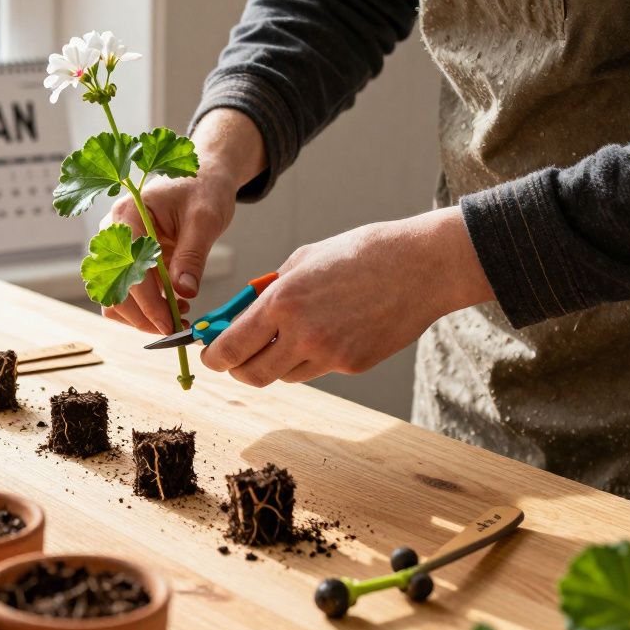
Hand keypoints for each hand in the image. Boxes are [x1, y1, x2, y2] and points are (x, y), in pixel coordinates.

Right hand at [102, 109, 265, 333]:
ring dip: (143, 315)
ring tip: (179, 313)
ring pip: (115, 297)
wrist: (202, 178)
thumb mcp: (205, 219)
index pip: (128, 269)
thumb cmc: (203, 189)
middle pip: (113, 289)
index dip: (148, 302)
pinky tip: (174, 304)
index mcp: (127, 215)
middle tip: (178, 326)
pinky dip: (146, 308)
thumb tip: (183, 292)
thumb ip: (192, 256)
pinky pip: (127, 294)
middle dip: (144, 315)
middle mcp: (112, 234)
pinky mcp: (128, 262)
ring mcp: (117, 250)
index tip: (171, 323)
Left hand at [200, 207, 494, 385]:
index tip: (209, 354)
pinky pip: (317, 369)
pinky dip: (310, 357)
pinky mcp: (353, 365)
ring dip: (276, 362)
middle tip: (236, 357)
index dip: (213, 356)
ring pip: (285, 375)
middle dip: (238, 368)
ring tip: (290, 334)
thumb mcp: (302, 260)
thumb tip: (241, 315)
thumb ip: (269, 291)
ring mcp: (330, 354)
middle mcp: (303, 334)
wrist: (420, 266)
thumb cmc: (360, 253)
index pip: (231, 346)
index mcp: (283, 302)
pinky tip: (328, 330)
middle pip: (251, 375)